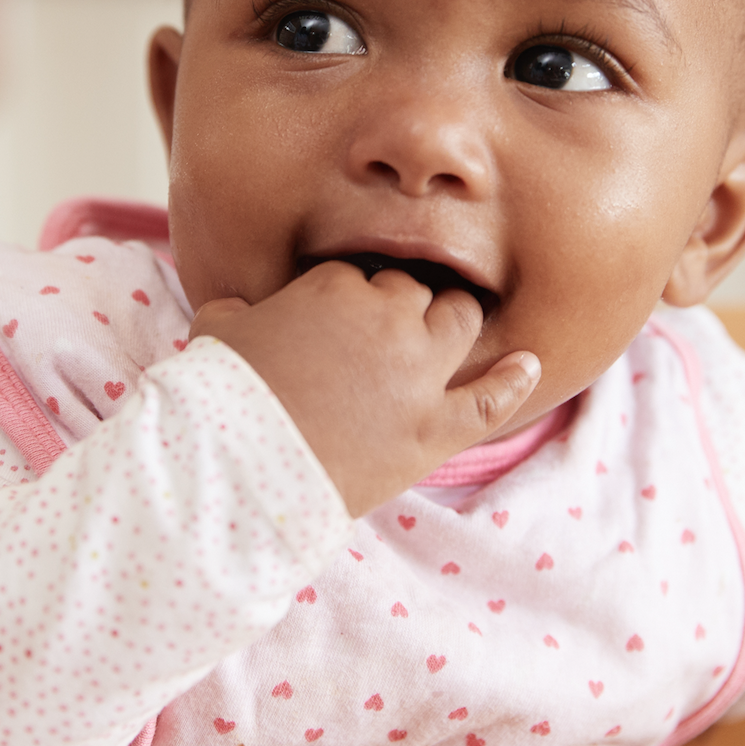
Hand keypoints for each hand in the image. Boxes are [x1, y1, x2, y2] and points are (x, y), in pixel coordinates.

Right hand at [189, 261, 540, 516]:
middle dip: (402, 306)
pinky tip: (528, 364)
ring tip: (444, 335)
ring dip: (452, 323)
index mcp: (334, 287)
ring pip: (459, 323)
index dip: (348, 300)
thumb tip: (235, 309)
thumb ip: (235, 308)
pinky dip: (513, 379)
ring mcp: (418, 374)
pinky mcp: (433, 429)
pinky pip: (490, 399)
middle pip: (414, 292)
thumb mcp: (216, 331)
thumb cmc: (219, 396)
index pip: (356, 276)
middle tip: (383, 335)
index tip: (335, 322)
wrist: (237, 469)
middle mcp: (388, 318)